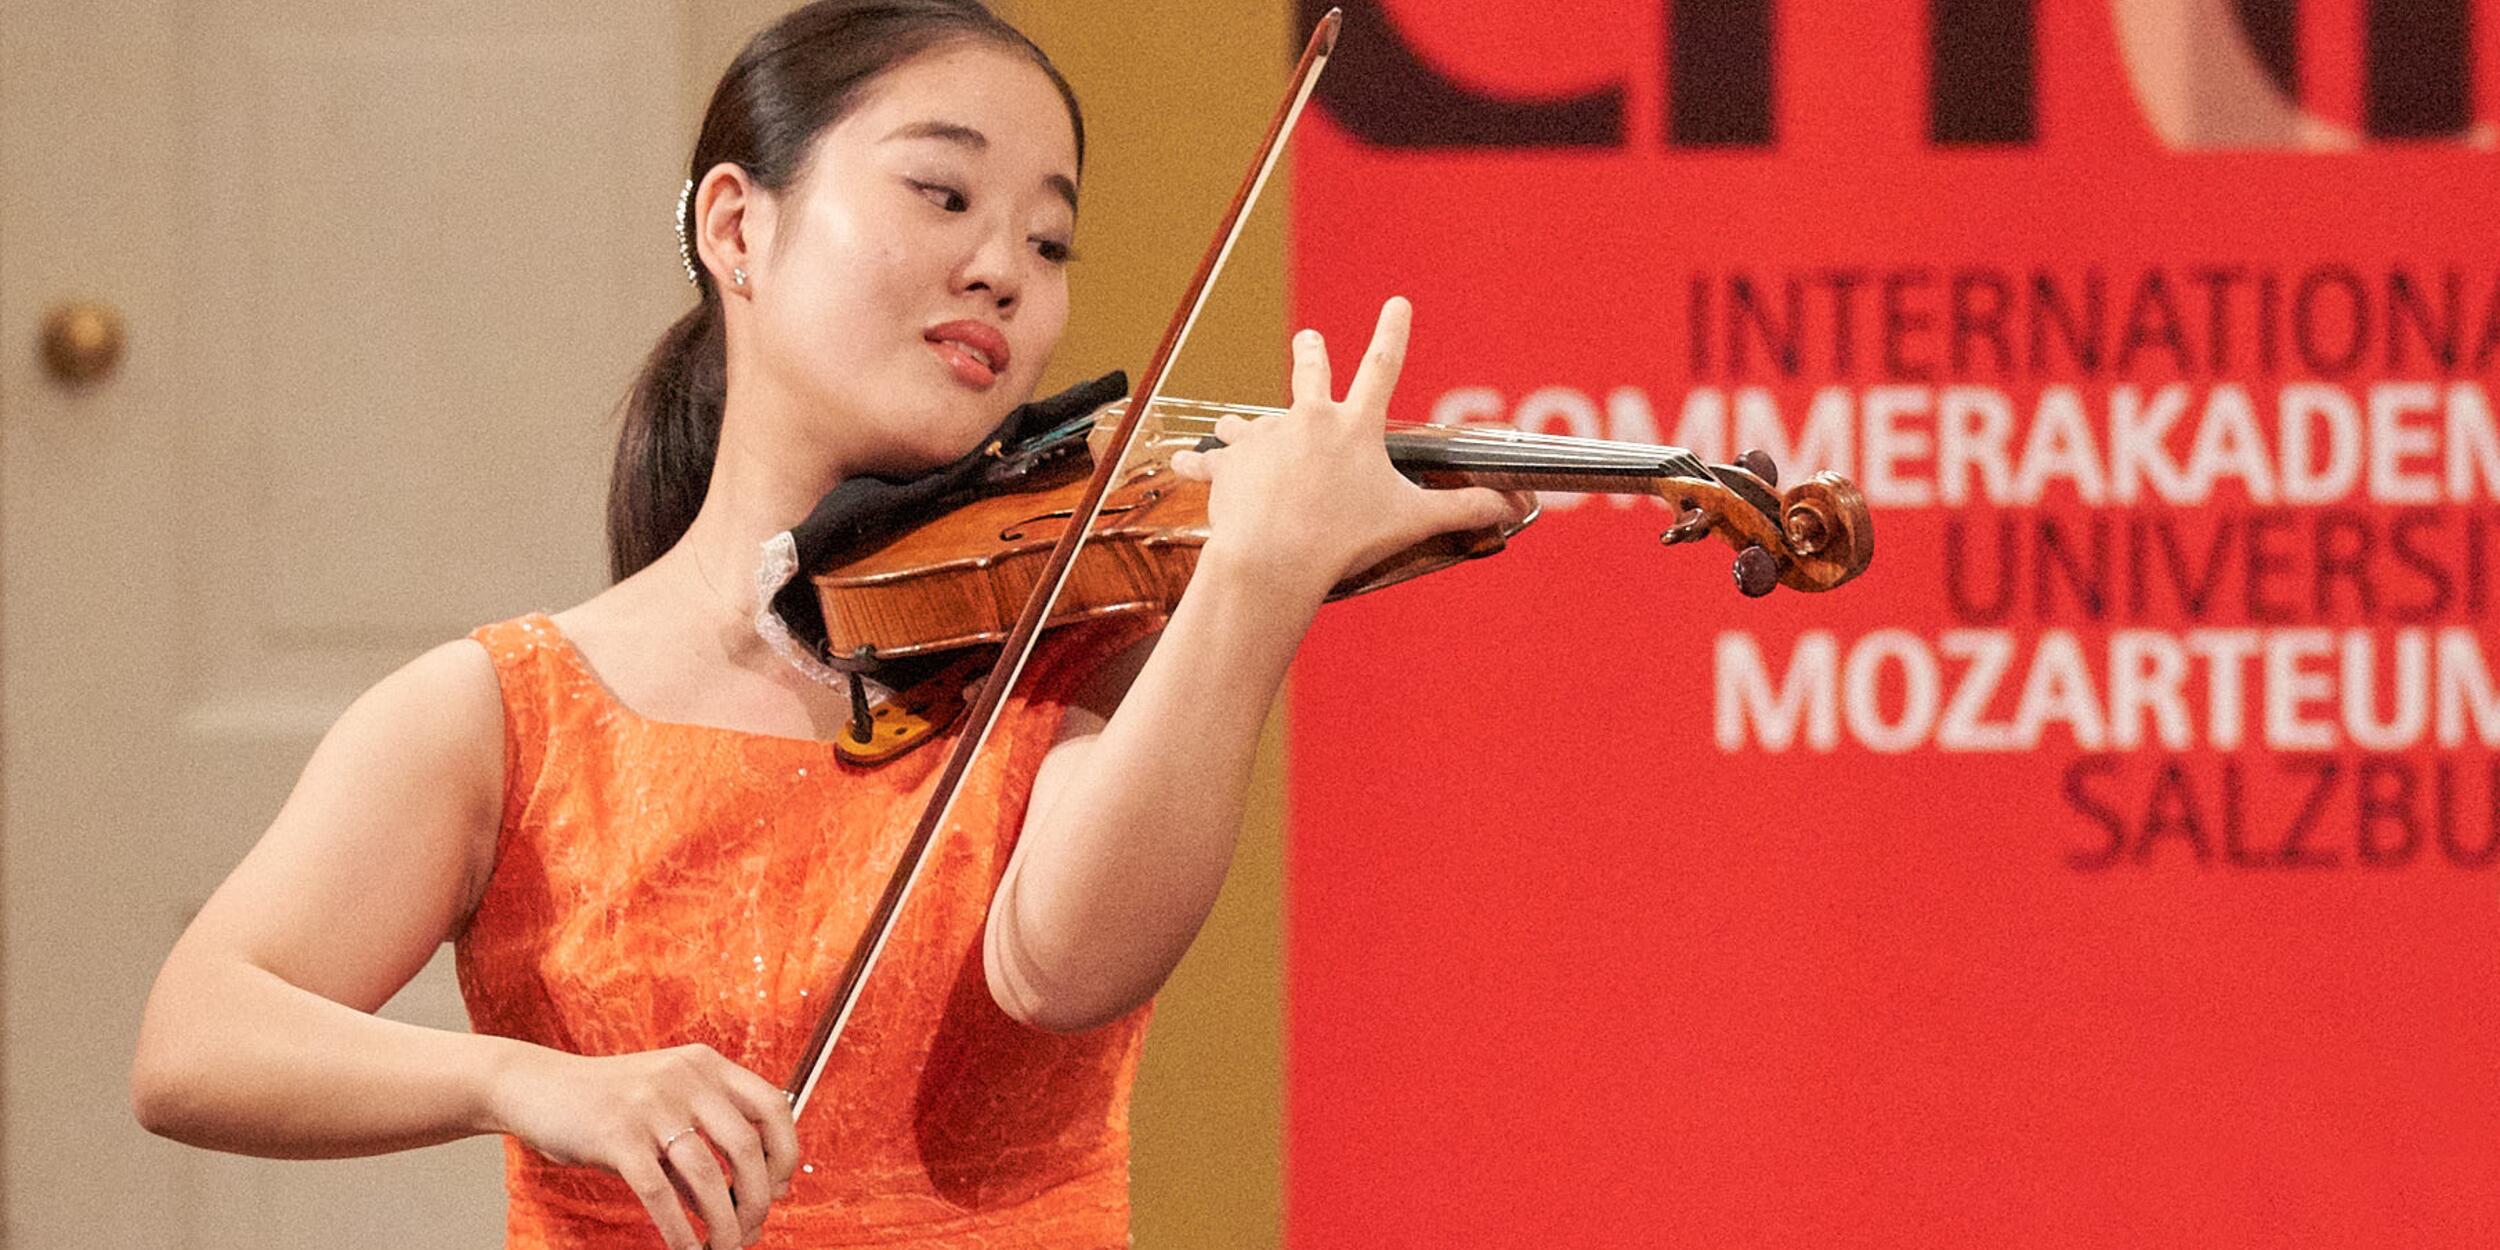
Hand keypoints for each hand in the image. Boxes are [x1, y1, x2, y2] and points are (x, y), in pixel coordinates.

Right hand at [488, 1042, 800, 1249]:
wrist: (537, 1086)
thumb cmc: (609, 1103)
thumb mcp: (665, 1108)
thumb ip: (706, 1146)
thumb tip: (753, 1200)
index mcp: (705, 1066)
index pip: (772, 1106)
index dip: (785, 1153)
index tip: (780, 1188)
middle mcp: (685, 1078)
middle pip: (747, 1146)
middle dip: (758, 1200)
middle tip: (751, 1231)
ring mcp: (650, 1106)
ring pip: (708, 1176)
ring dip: (723, 1224)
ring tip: (722, 1249)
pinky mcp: (617, 1136)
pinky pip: (660, 1193)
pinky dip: (679, 1230)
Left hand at [1168, 297, 1525, 597]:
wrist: (1275, 555)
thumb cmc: (1344, 539)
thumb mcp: (1411, 521)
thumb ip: (1463, 508)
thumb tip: (1517, 508)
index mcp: (1354, 427)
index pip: (1381, 368)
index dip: (1392, 333)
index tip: (1396, 302)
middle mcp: (1308, 420)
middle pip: (1308, 373)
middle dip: (1310, 354)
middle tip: (1308, 340)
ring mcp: (1266, 439)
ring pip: (1255, 423)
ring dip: (1249, 426)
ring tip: (1240, 429)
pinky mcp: (1230, 463)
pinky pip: (1210, 461)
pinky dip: (1199, 465)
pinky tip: (1181, 463)